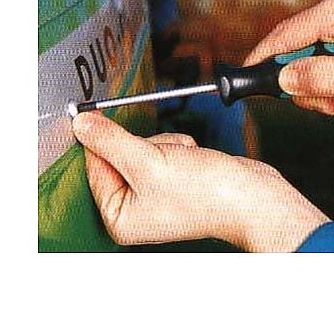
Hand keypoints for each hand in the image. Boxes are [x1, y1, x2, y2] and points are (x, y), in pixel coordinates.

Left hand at [72, 112, 327, 251]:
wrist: (252, 196)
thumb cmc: (205, 192)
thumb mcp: (148, 161)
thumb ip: (110, 141)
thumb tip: (81, 123)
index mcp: (119, 216)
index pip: (94, 167)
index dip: (101, 140)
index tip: (100, 117)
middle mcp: (135, 209)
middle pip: (121, 154)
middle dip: (146, 146)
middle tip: (164, 158)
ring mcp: (156, 194)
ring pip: (146, 147)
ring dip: (167, 145)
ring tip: (186, 161)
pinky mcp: (175, 180)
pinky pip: (165, 150)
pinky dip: (180, 148)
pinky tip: (195, 159)